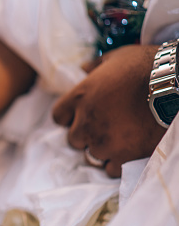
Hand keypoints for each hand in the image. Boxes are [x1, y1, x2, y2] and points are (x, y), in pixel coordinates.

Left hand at [52, 44, 166, 176]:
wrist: (177, 85)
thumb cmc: (147, 66)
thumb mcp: (118, 57)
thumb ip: (96, 65)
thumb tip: (83, 68)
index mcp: (81, 97)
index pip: (58, 116)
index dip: (68, 117)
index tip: (78, 115)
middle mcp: (87, 122)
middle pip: (74, 139)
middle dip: (85, 134)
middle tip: (102, 127)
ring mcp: (104, 142)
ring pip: (92, 154)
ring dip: (102, 148)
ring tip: (119, 138)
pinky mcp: (124, 156)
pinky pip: (111, 168)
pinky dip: (117, 162)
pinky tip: (127, 152)